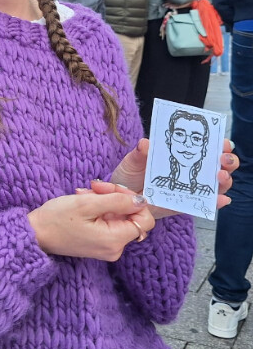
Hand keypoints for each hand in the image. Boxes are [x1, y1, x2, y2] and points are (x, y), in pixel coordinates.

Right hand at [27, 191, 153, 261]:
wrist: (35, 233)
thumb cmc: (57, 219)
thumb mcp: (87, 204)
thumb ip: (117, 201)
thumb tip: (141, 201)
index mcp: (115, 240)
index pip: (145, 219)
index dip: (133, 200)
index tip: (112, 189)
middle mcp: (115, 248)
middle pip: (131, 217)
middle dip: (115, 197)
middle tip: (95, 186)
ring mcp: (107, 247)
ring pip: (119, 217)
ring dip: (105, 200)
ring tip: (84, 193)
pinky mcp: (99, 244)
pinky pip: (108, 223)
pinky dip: (99, 209)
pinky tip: (84, 201)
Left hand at [105, 138, 238, 218]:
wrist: (121, 198)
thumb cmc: (129, 175)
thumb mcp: (132, 161)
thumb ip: (139, 153)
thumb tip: (145, 143)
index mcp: (180, 155)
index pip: (205, 148)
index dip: (218, 144)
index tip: (223, 142)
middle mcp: (189, 171)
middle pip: (218, 166)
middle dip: (227, 161)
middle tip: (223, 159)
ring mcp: (189, 189)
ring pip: (216, 185)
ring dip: (224, 181)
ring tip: (220, 175)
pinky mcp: (184, 205)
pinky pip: (203, 205)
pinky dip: (215, 203)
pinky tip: (221, 199)